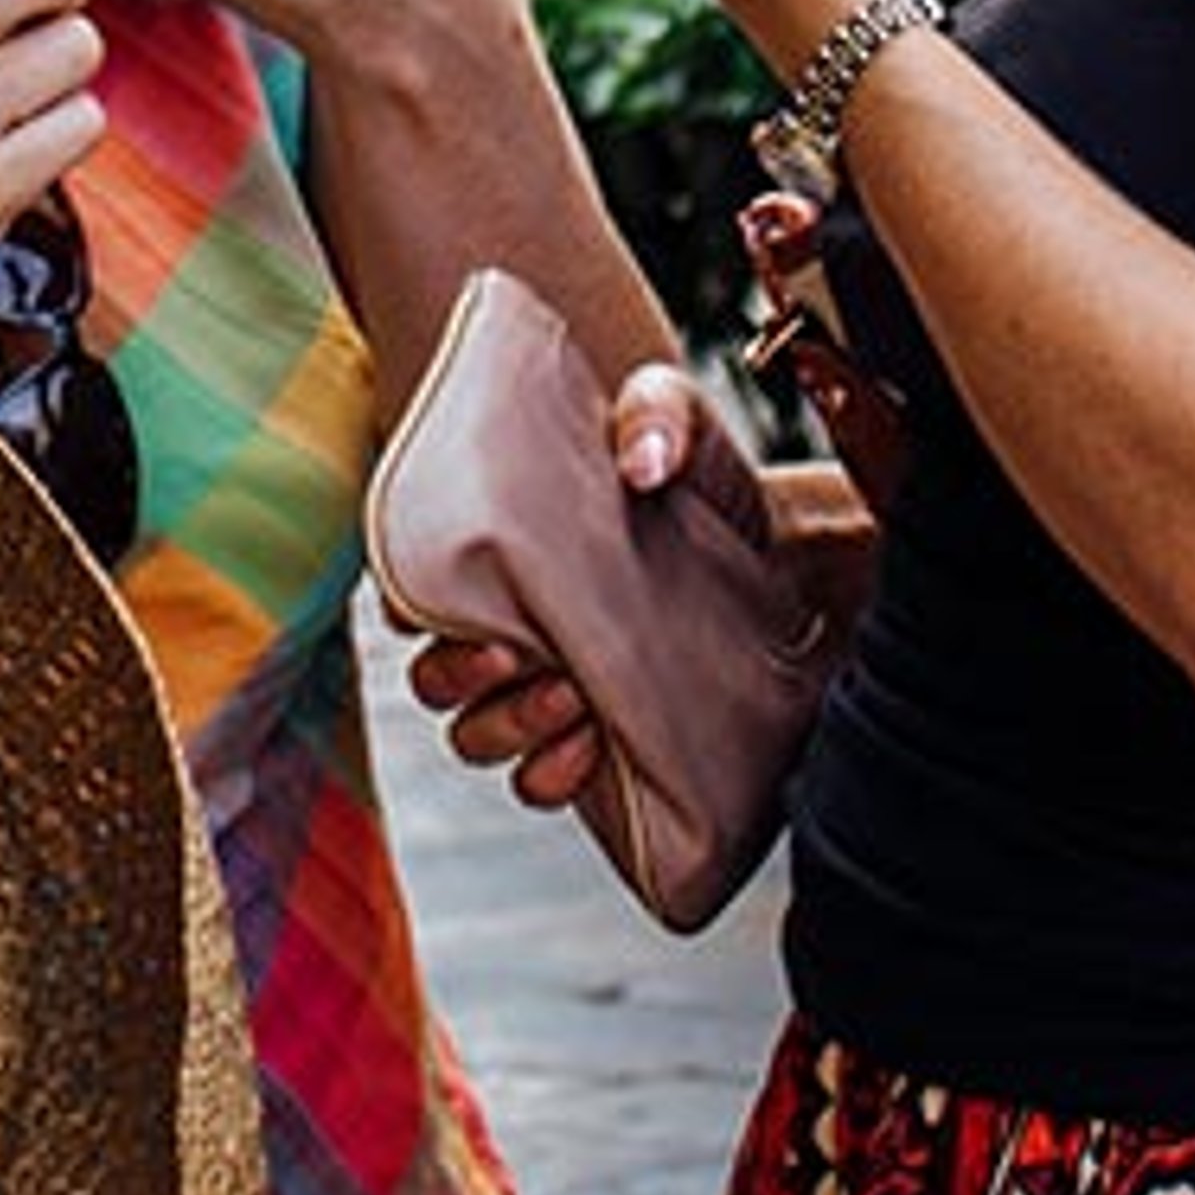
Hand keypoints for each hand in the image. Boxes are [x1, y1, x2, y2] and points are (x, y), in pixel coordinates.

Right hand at [398, 354, 718, 815]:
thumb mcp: (684, 421)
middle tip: (510, 651)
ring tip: (571, 696)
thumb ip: (658, 413)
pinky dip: (550, 773)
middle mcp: (507, 625)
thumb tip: (642, 461)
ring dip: (509, 723)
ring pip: (475, 733)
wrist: (787, 564)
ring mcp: (544, 690)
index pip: (411, 585)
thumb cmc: (709, 488)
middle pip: (433, 674)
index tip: (445, 598)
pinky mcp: (590, 742)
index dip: (407, 601)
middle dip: (459, 672)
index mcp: (500, 550)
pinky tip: (591, 745)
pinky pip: (536, 780)